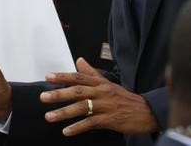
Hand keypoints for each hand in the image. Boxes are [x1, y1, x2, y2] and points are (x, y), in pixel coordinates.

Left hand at [41, 57, 158, 135]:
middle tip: (43, 97)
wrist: (147, 112)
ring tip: (49, 116)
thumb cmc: (126, 99)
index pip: (79, 77)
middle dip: (59, 94)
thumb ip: (92, 73)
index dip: (63, 76)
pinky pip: (91, 123)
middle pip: (78, 91)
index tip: (48, 77)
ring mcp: (106, 106)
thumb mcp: (109, 83)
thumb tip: (79, 60)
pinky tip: (66, 131)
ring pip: (82, 107)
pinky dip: (78, 127)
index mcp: (101, 83)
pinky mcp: (110, 120)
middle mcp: (102, 92)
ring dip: (64, 112)